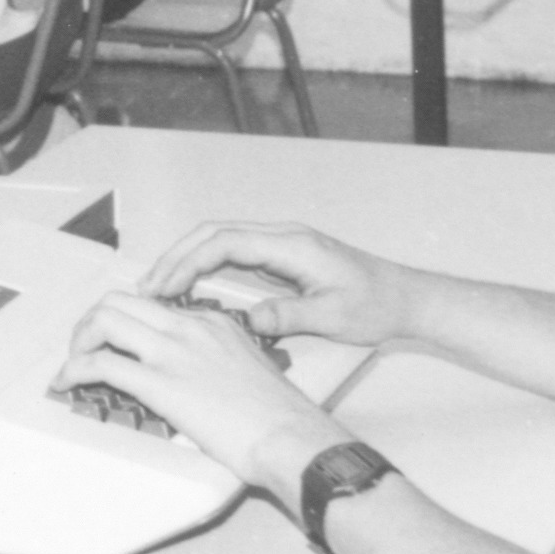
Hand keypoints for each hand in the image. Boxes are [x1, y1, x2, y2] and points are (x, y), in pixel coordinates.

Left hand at [59, 290, 354, 496]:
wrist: (293, 438)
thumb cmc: (282, 418)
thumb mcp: (251, 369)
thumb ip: (220, 361)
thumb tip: (197, 377)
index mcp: (212, 323)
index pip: (153, 306)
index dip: (125, 323)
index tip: (115, 342)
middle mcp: (189, 328)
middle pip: (119, 301)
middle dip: (92, 322)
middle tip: (85, 348)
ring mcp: (173, 352)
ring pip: (104, 319)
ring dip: (79, 341)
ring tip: (74, 364)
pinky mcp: (160, 383)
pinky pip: (101, 365)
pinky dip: (74, 371)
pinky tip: (67, 385)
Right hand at [142, 223, 415, 350]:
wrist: (407, 298)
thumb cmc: (377, 305)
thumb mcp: (336, 318)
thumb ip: (291, 317)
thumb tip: (251, 320)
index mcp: (291, 245)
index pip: (225, 242)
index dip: (188, 262)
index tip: (164, 287)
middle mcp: (282, 236)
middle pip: (213, 233)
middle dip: (176, 256)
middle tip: (147, 287)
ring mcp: (281, 243)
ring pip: (219, 239)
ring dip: (186, 258)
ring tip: (159, 286)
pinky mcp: (282, 255)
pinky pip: (232, 251)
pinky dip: (205, 264)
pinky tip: (191, 285)